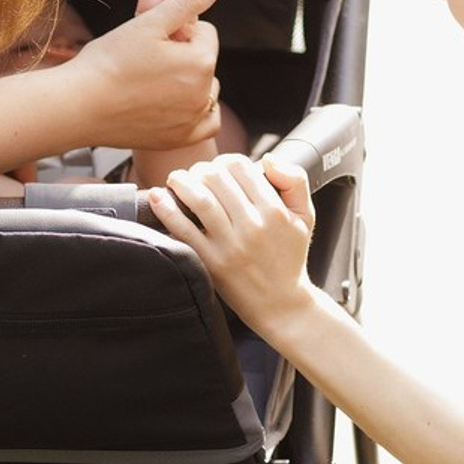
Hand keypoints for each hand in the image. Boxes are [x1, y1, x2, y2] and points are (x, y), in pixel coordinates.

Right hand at [67, 0, 222, 151]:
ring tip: (153, 76)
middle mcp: (204, 94)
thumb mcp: (149, 22)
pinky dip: (196, 111)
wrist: (77, 106)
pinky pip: (205, 123)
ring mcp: (192, 120)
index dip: (179, 28)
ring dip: (189, 80)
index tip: (153, 35)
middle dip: (183, 53)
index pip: (205, 32)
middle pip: (203, 61)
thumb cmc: (109, 61)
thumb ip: (188, 0)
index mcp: (201, 62)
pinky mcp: (179, 139)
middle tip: (147, 55)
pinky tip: (177, 102)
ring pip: (204, 89)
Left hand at [149, 153, 316, 336]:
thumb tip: (268, 159)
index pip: (240, 167)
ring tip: (177, 179)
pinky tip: (158, 197)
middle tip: (197, 174)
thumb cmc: (290, 257)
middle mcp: (252, 226)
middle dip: (201, 169)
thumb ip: (295, 180)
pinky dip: (167, 210)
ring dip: (182, 181)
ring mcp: (230, 245)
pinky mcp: (212, 262)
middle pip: (216, 178)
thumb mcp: (305, 216)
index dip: (225, 161)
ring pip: (199, 199)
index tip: (220, 168)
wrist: (281, 304)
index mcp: (274, 211)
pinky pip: (184, 230)